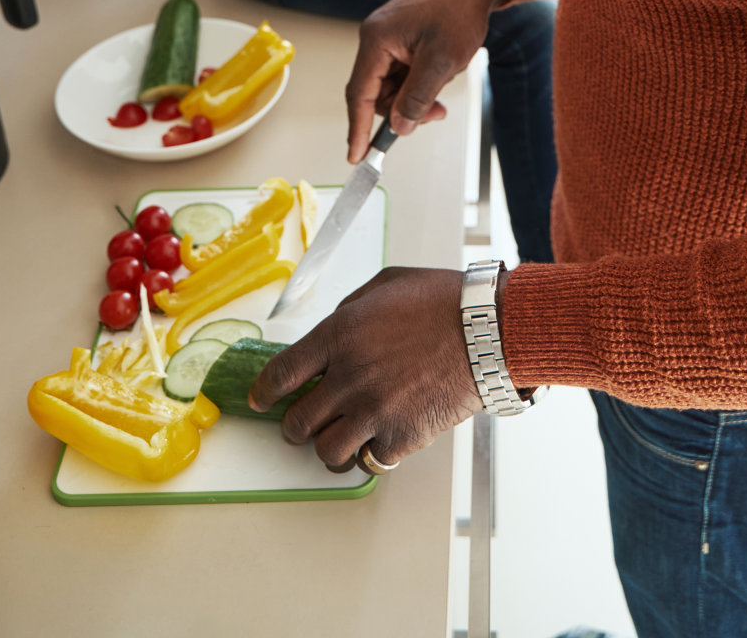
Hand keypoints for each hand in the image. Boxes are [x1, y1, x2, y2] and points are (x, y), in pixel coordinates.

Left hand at [249, 268, 482, 468]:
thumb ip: (350, 309)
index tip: (259, 400)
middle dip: (293, 425)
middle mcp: (349, 376)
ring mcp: (375, 410)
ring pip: (326, 451)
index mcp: (340, 334)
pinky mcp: (402, 437)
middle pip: (297, 422)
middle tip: (300, 423)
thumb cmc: (442, 301)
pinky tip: (375, 439)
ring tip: (338, 437)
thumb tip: (330, 333)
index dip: (263, 392)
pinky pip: (368, 461)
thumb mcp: (385, 285)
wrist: (487, 331)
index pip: (281, 374)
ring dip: (327, 446)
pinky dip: (367, 454)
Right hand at [345, 0, 517, 160]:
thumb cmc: (458, 9)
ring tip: (443, 94)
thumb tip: (400, 126)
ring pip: (393, 85)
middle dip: (403, 110)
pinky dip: (420, 82)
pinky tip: (441, 74)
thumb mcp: (441, 62)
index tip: (356, 155)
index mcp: (377, 40)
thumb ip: (417, 98)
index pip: (359, 94)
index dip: (358, 128)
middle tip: (433, 115)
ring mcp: (389, 37)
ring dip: (416, 97)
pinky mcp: (402, 38)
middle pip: (377, 92)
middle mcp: (376, 37)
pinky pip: (403, 72)